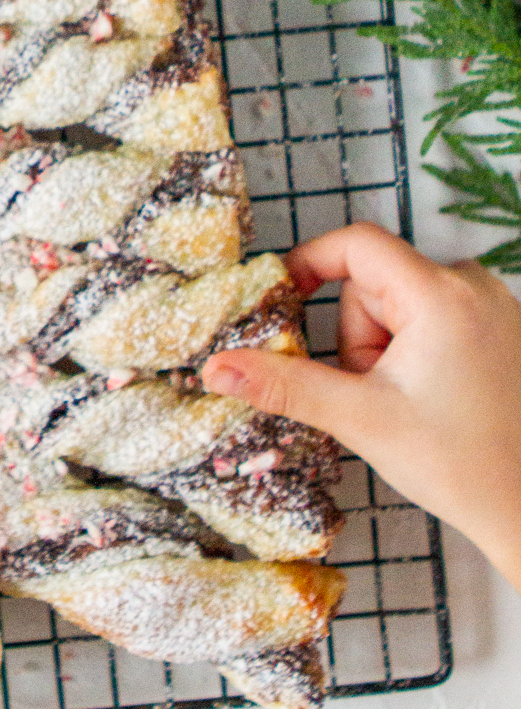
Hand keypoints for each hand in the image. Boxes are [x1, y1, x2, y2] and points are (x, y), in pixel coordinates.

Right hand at [201, 222, 520, 591]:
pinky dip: (417, 349)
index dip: (311, 264)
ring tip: (410, 398)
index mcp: (441, 296)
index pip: (357, 244)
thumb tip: (215, 368)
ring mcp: (494, 305)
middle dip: (360, 336)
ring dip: (387, 346)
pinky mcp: (503, 326)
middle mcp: (473, 286)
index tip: (286, 300)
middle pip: (376, 282)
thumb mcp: (360, 418)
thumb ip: (284, 385)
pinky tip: (435, 394)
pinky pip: (433, 314)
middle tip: (376, 390)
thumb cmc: (457, 464)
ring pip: (402, 301)